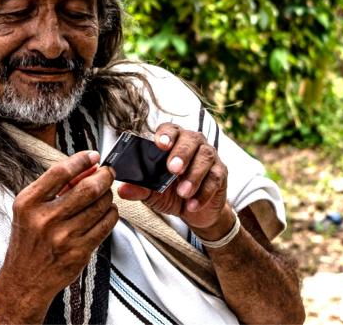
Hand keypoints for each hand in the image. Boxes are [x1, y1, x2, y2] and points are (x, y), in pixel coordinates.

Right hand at [0, 151, 118, 323]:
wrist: (24, 280)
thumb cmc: (28, 241)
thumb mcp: (29, 210)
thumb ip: (54, 188)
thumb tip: (86, 168)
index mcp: (28, 203)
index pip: (60, 172)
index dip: (82, 160)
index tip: (93, 156)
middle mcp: (45, 219)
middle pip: (87, 188)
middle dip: (104, 176)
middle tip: (108, 172)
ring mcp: (63, 237)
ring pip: (100, 206)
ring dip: (108, 196)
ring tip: (106, 194)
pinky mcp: (79, 252)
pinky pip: (105, 226)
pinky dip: (111, 214)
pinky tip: (107, 212)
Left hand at [115, 123, 231, 237]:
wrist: (194, 212)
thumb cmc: (170, 194)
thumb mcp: (152, 194)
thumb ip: (139, 189)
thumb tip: (122, 189)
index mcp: (172, 141)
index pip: (169, 129)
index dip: (166, 134)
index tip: (161, 144)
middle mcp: (192, 143)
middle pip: (190, 139)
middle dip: (181, 154)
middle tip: (173, 170)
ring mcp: (209, 156)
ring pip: (205, 157)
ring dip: (193, 176)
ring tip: (183, 193)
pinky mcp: (220, 172)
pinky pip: (215, 178)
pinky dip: (204, 193)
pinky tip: (193, 205)